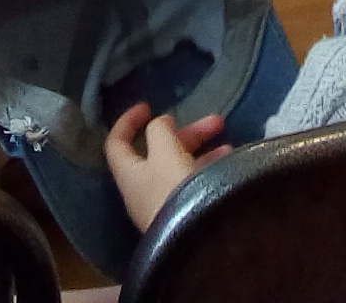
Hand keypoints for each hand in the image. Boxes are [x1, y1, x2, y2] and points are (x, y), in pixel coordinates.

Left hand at [106, 104, 229, 231]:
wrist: (192, 240)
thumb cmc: (172, 189)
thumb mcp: (165, 151)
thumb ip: (159, 131)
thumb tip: (159, 124)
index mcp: (129, 173)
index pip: (116, 143)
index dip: (128, 121)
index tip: (148, 105)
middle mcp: (142, 188)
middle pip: (158, 152)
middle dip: (185, 133)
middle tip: (214, 122)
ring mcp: (162, 202)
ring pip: (179, 166)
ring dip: (202, 150)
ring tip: (228, 145)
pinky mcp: (182, 212)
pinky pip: (193, 183)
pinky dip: (208, 168)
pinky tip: (228, 164)